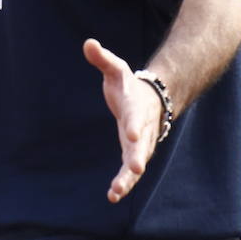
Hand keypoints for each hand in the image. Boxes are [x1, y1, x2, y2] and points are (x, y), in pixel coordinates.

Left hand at [83, 39, 161, 202]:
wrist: (152, 99)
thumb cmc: (128, 85)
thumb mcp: (116, 69)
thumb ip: (103, 59)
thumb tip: (88, 43)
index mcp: (136, 108)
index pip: (137, 117)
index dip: (135, 125)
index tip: (132, 134)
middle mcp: (142, 129)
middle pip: (142, 145)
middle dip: (138, 158)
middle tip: (135, 171)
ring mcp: (141, 144)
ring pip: (137, 163)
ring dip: (128, 179)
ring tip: (116, 193)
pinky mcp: (135, 155)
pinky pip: (130, 172)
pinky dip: (123, 183)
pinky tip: (113, 196)